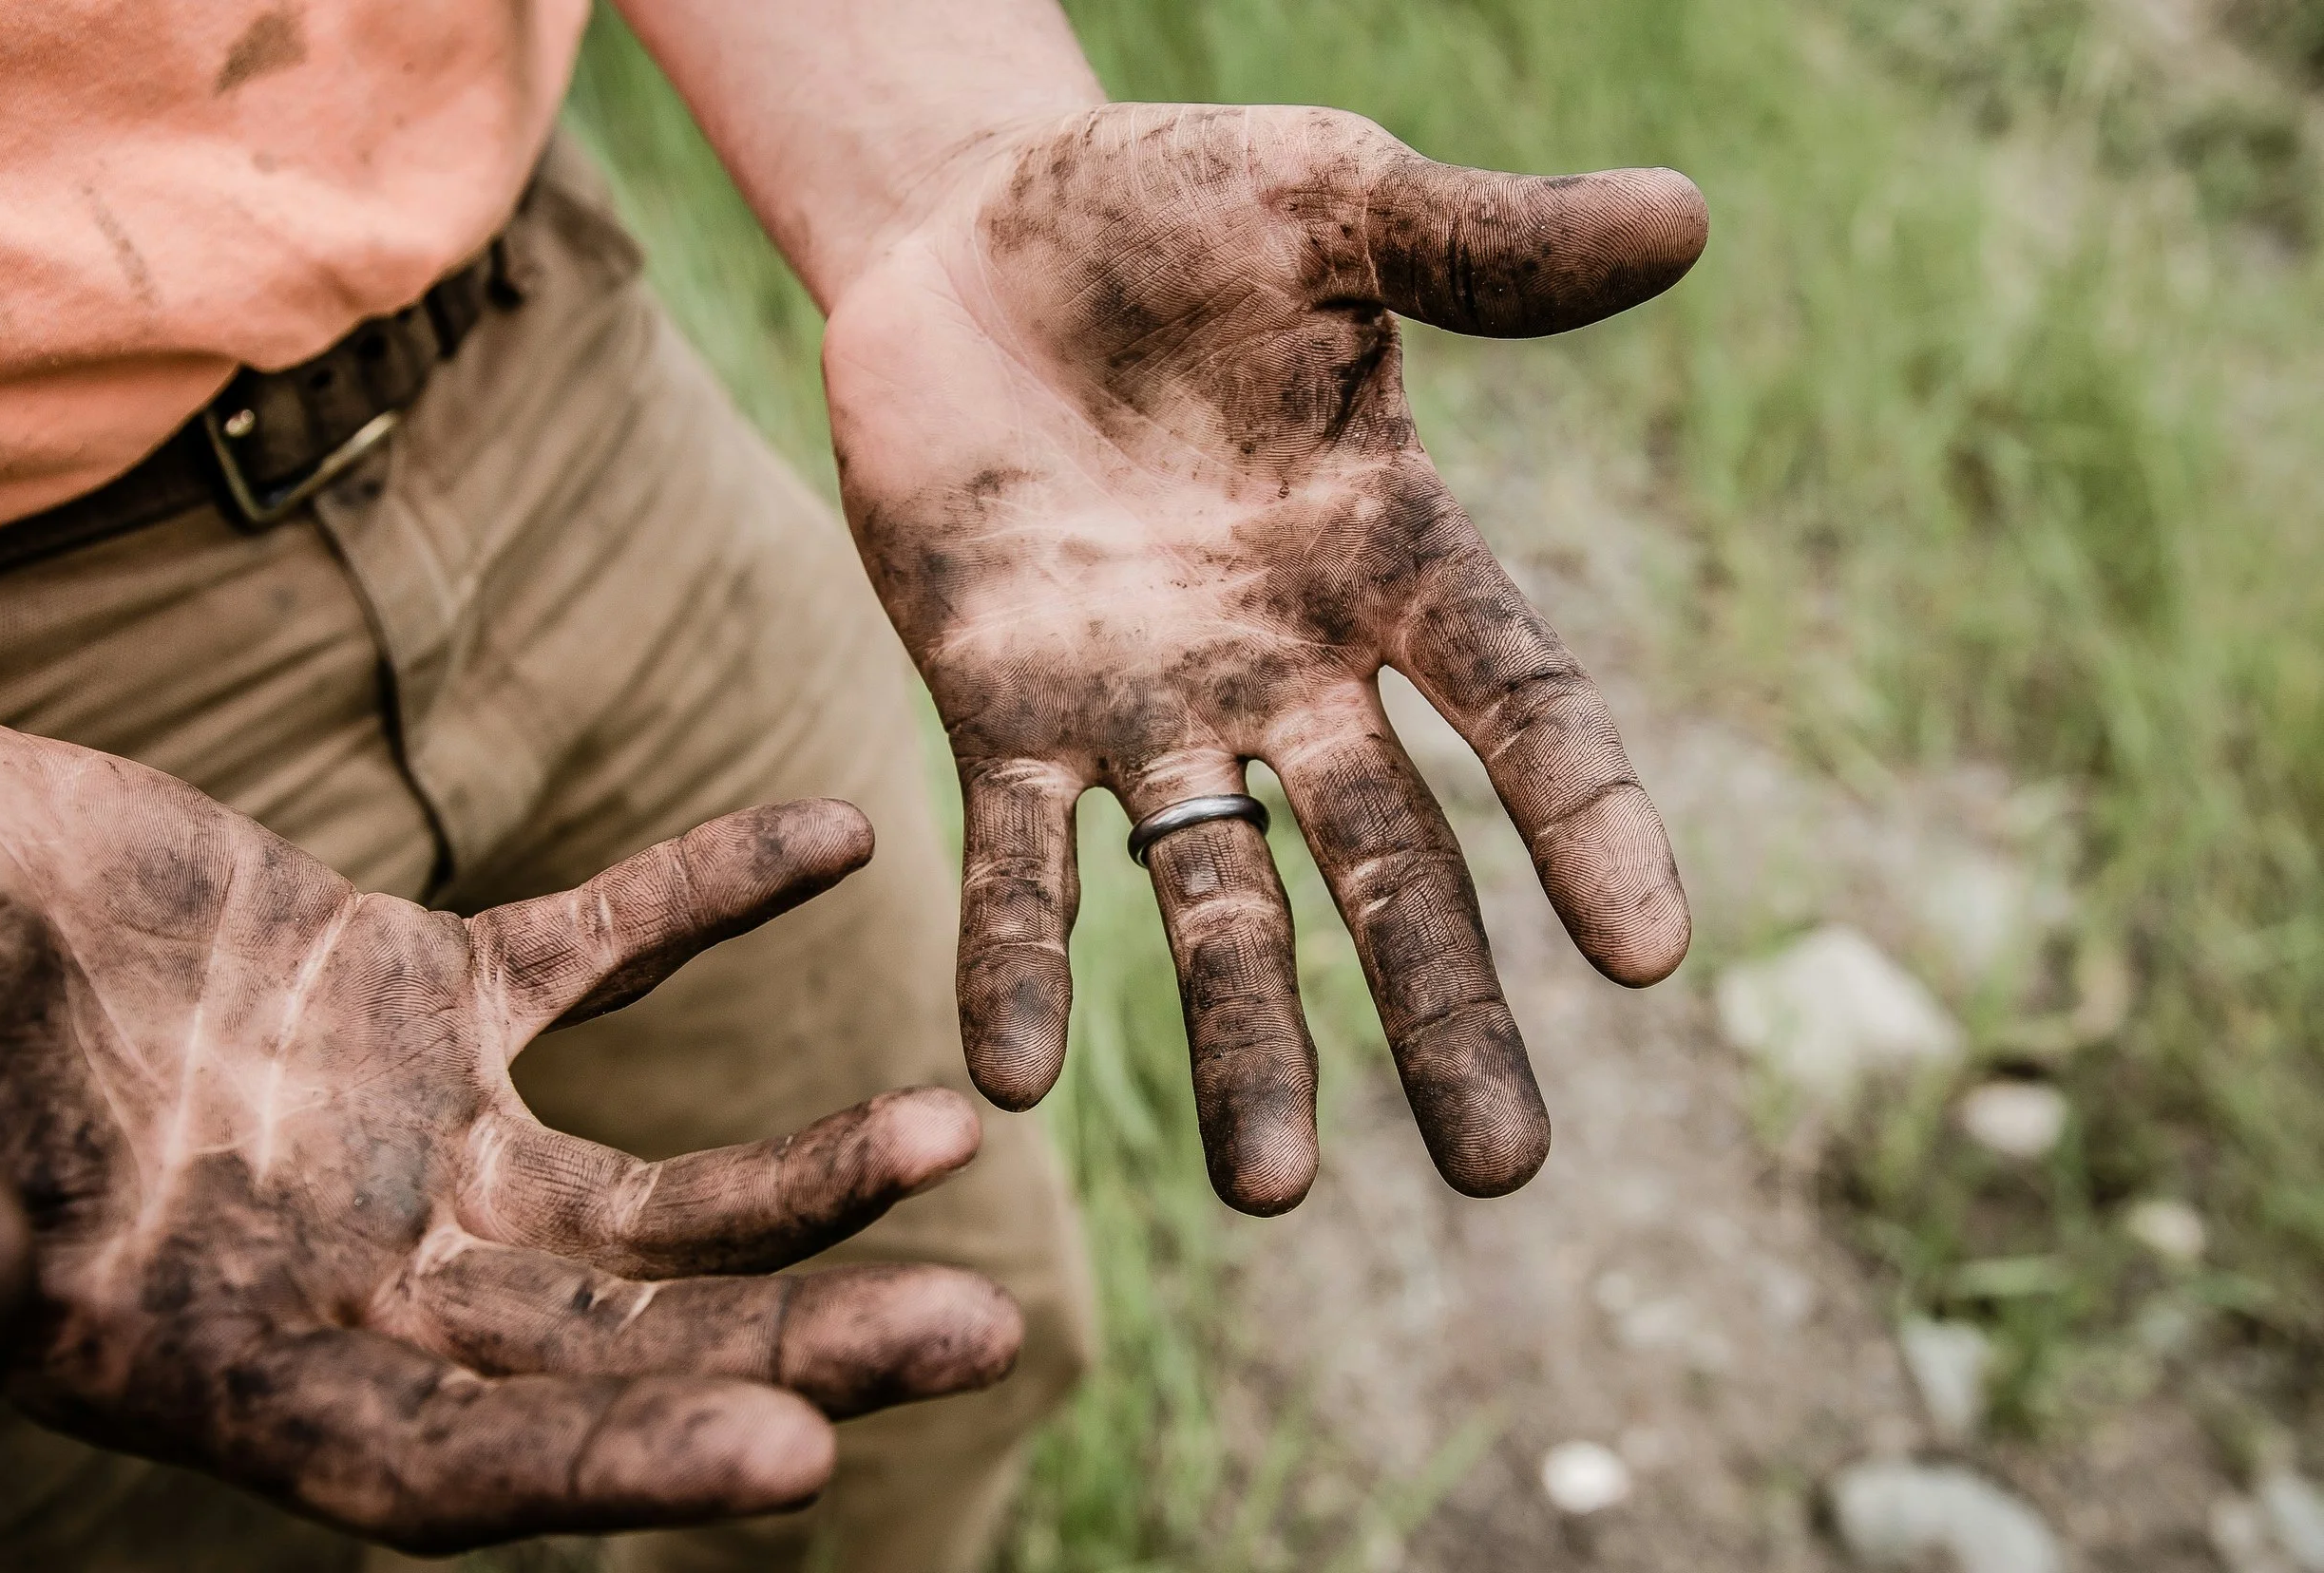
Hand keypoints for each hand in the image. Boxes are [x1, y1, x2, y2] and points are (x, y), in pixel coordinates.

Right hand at [0, 724, 1018, 1550]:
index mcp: (236, 1366)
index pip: (460, 1464)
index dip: (621, 1468)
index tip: (800, 1462)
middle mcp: (358, 1277)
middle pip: (618, 1346)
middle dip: (797, 1345)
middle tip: (984, 1336)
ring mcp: (410, 1136)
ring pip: (650, 1189)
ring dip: (804, 1168)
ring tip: (951, 1131)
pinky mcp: (424, 988)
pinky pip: (602, 944)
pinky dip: (712, 890)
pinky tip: (838, 833)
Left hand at [825, 103, 1702, 1213]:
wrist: (969, 234)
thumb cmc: (1168, 208)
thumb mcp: (1331, 202)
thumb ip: (1484, 246)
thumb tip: (1688, 215)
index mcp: (1390, 551)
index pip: (1518, 701)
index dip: (1586, 819)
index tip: (1653, 954)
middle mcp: (1287, 662)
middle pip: (1389, 858)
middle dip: (1441, 1009)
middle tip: (1503, 1173)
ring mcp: (1145, 703)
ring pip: (1211, 897)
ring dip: (1243, 1039)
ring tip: (1268, 1192)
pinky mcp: (999, 710)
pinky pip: (1013, 857)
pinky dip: (1015, 960)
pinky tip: (1009, 1079)